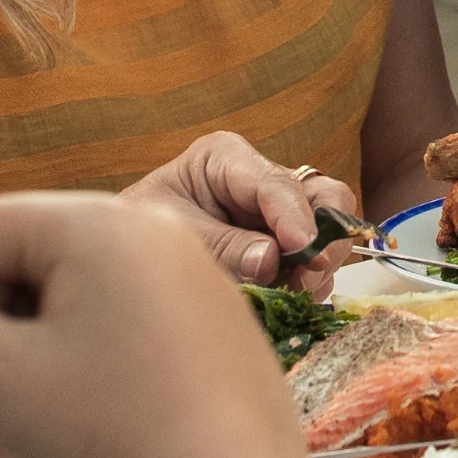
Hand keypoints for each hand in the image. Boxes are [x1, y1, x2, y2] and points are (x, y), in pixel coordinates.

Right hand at [0, 196, 309, 457]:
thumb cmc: (111, 441)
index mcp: (100, 222)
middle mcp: (160, 227)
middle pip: (34, 245)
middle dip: (11, 310)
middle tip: (32, 387)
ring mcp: (200, 269)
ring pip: (85, 281)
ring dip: (57, 332)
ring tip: (78, 403)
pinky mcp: (223, 315)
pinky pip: (137, 308)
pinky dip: (111, 348)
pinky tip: (124, 410)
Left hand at [115, 130, 344, 287]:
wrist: (126, 258)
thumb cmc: (141, 233)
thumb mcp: (172, 235)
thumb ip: (221, 247)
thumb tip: (271, 261)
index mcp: (226, 158)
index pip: (275, 183)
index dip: (295, 217)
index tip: (304, 253)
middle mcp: (262, 181)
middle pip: (325, 198)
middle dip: (324, 240)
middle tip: (308, 280)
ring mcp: (279, 215)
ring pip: (330, 232)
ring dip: (318, 268)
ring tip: (292, 296)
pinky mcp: (286, 248)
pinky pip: (316, 264)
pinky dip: (309, 284)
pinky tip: (287, 300)